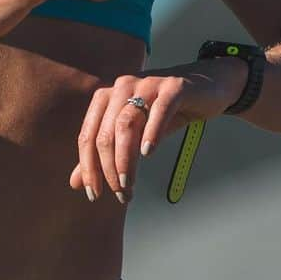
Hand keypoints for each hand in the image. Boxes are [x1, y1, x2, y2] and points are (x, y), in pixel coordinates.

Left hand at [68, 60, 246, 204]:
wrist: (205, 89)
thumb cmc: (164, 113)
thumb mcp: (134, 136)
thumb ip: (105, 157)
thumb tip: (75, 183)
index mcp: (106, 98)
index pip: (87, 136)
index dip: (88, 167)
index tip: (94, 194)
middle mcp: (121, 87)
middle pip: (105, 133)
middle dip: (109, 168)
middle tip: (120, 193)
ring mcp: (147, 84)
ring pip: (126, 123)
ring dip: (125, 158)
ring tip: (129, 183)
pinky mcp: (173, 87)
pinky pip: (159, 110)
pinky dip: (151, 132)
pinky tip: (148, 153)